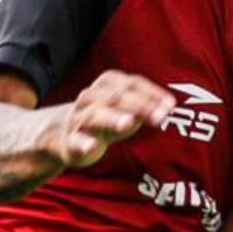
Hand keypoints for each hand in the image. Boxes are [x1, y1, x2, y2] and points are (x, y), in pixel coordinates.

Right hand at [48, 71, 170, 167]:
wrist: (61, 135)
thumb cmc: (103, 120)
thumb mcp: (125, 110)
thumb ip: (144, 108)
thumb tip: (165, 108)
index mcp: (106, 86)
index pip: (131, 83)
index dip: (152, 93)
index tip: (170, 105)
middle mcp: (91, 98)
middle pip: (115, 97)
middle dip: (139, 106)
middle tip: (159, 117)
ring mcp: (79, 120)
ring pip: (94, 115)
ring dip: (112, 118)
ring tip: (129, 124)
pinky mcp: (69, 142)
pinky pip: (74, 141)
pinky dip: (82, 143)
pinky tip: (92, 147)